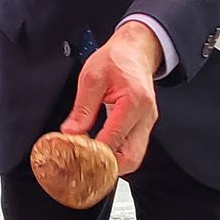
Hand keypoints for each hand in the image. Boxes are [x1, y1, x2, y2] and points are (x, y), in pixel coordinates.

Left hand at [60, 21, 162, 175]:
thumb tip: (71, 132)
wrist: (135, 51)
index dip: (95, 152)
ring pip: (134, 157)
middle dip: (108, 168)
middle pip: (132, 158)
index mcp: (134, 102)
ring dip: (113, 163)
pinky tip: (100, 152)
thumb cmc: (116, 59)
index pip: (114, 138)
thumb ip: (83, 107)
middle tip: (85, 167)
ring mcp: (147, 123)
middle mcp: (146, 116)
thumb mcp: (91, 76)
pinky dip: (117, 154)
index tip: (77, 155)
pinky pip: (133, 148)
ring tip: (90, 161)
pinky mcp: (144, 126)